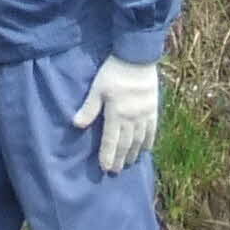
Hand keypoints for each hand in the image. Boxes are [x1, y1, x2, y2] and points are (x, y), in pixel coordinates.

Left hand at [67, 56, 161, 174]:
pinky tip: (146, 149)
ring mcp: (144, 115)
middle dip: (120, 159)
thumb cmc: (114, 71)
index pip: (111, 140)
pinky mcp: (153, 109)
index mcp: (116, 114)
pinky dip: (148, 142)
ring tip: (128, 164)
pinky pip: (152, 130)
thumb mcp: (97, 88)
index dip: (108, 156)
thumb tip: (76, 125)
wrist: (138, 58)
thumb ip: (89, 108)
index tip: (105, 168)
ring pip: (139, 140)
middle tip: (116, 171)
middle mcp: (132, 118)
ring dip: (133, 153)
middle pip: (125, 144)